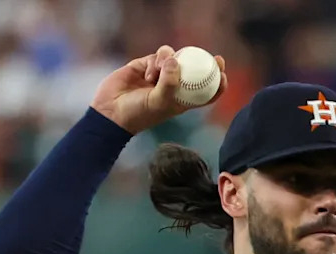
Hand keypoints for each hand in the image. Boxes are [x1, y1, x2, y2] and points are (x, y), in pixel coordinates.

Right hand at [90, 45, 227, 134]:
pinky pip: (157, 56)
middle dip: (206, 62)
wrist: (112, 111)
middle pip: (194, 70)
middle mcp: (173, 86)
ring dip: (171, 60)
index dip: (216, 84)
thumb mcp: (160, 102)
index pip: (204, 92)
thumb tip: (176, 60)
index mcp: (181, 100)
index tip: (223, 76)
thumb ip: (170, 83)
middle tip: (216, 58)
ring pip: (174, 58)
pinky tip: (147, 74)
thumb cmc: (139, 114)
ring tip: (161, 70)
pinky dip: (155, 62)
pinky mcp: (145, 65)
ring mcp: (159, 75)